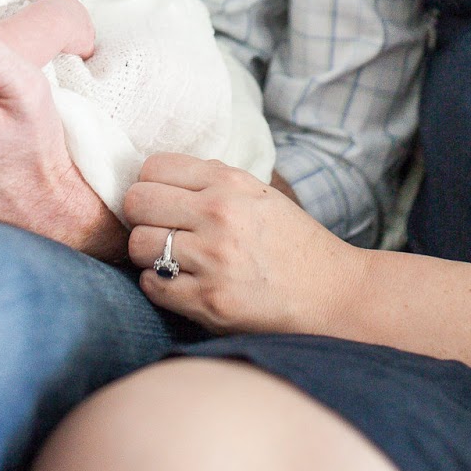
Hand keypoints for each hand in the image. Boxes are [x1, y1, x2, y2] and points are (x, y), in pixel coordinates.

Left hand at [124, 154, 359, 334]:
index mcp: (230, 183)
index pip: (152, 168)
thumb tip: (158, 177)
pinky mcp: (209, 302)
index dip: (150, 185)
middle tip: (158, 230)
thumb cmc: (293, 243)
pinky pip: (151, 285)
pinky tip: (180, 283)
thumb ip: (212, 180)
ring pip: (138, 245)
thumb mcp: (259, 194)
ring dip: (148, 254)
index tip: (160, 201)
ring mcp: (213, 260)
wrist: (334, 294)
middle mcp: (219, 215)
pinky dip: (158, 285)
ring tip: (170, 260)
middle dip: (141, 217)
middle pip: (136, 203)